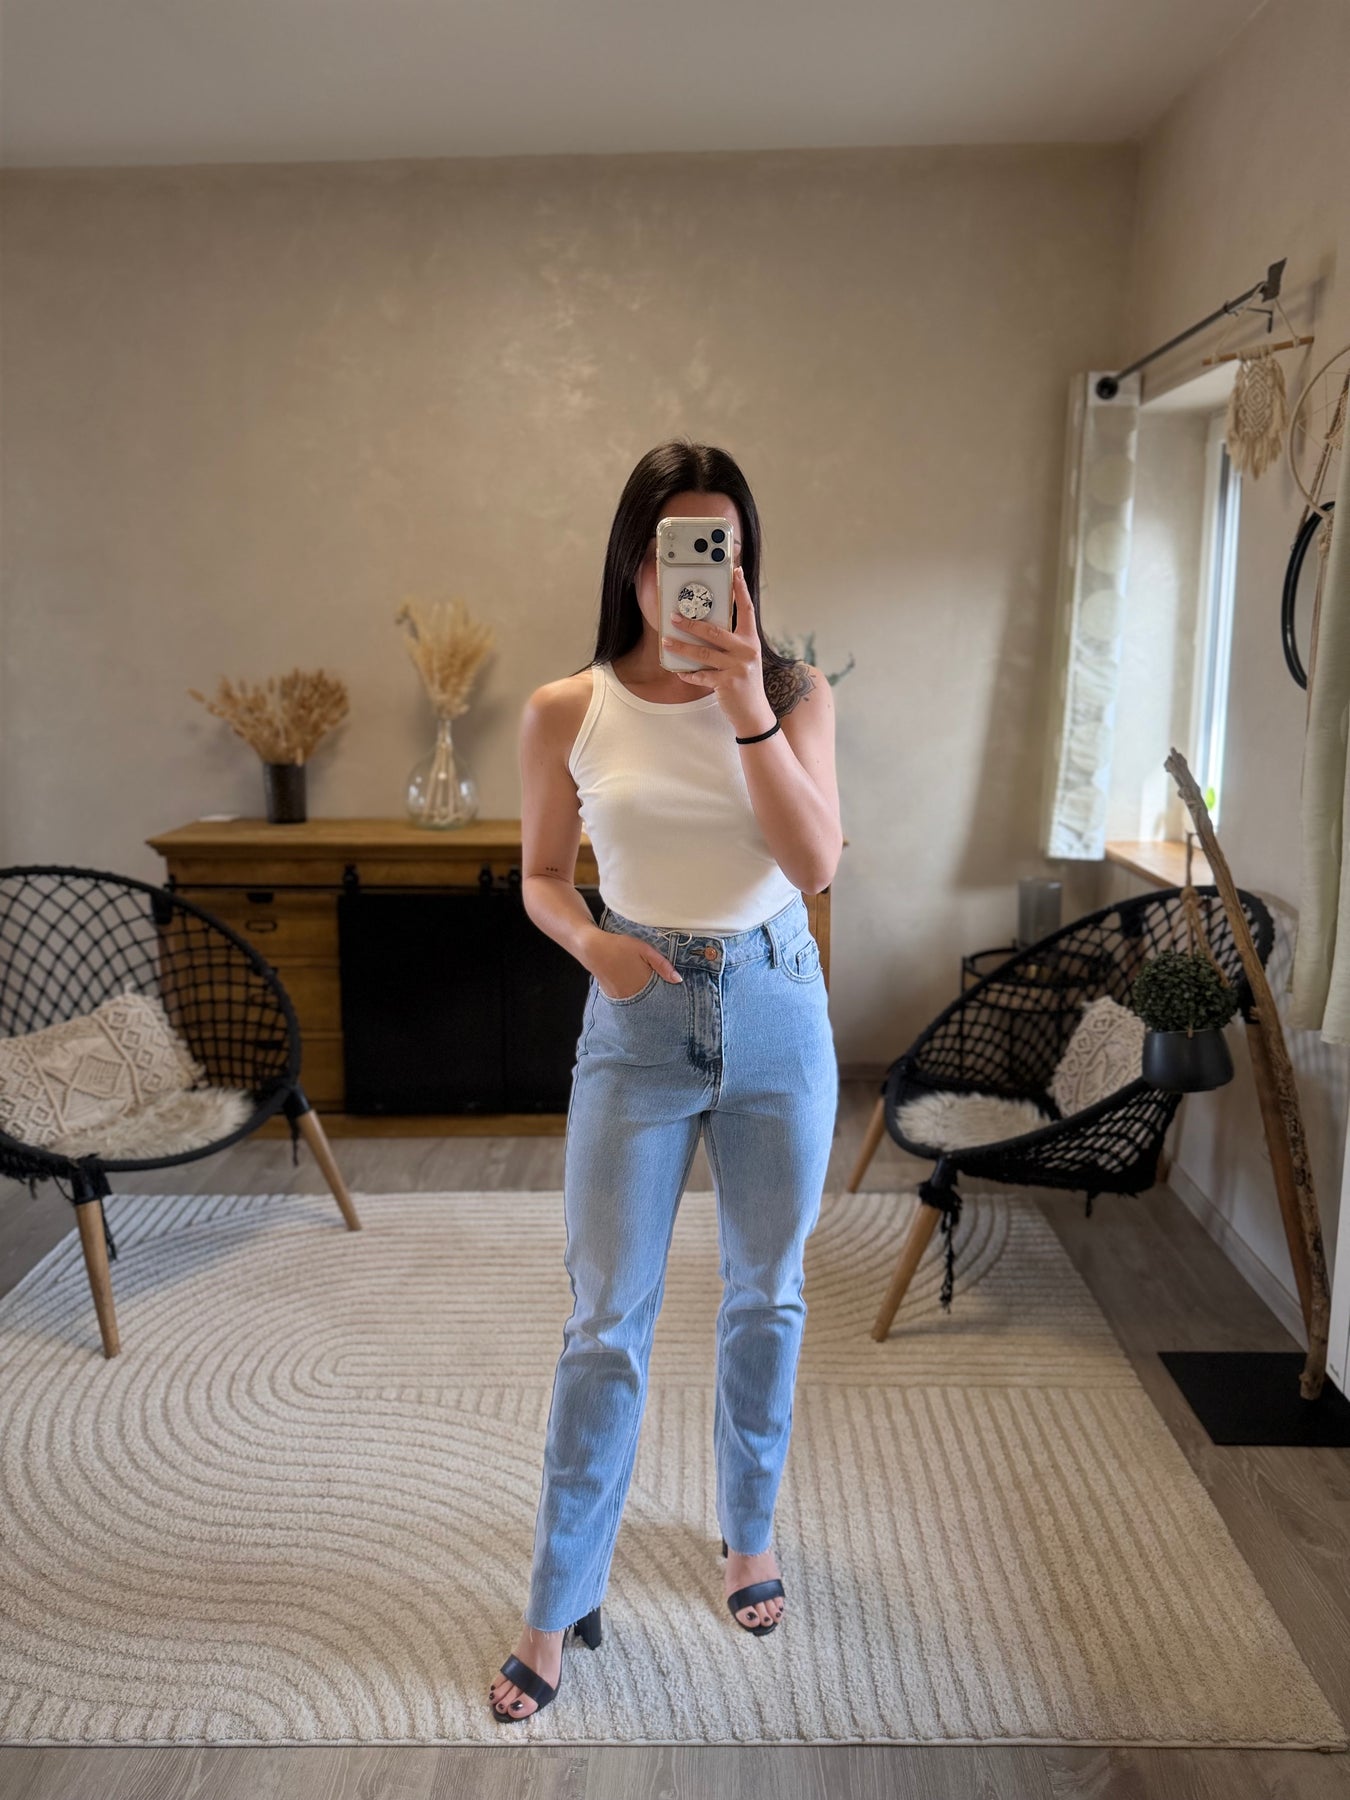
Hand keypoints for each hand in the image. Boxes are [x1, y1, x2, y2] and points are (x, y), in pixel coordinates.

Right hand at [589, 932, 682, 999]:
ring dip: (645, 998)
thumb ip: (662, 965)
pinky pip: (628, 1000)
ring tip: (645, 987)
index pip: (661, 995)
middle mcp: (633, 994)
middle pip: (651, 1001)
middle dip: (657, 998)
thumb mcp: (644, 950)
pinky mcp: (613, 996)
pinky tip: (633, 987)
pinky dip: (633, 996)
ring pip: (639, 1002)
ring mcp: (622, 997)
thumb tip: (678, 980)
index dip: (668, 994)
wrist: (592, 949)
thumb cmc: (620, 946)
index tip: (674, 993)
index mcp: (644, 983)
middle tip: (660, 990)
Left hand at [661, 567, 776, 737]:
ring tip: (666, 641)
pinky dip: (688, 674)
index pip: (747, 609)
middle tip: (673, 616)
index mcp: (751, 640)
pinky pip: (701, 676)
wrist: (754, 713)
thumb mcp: (744, 658)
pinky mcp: (727, 683)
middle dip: (691, 623)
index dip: (741, 590)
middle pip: (715, 631)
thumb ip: (731, 643)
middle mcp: (746, 650)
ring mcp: (737, 667)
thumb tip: (704, 628)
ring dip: (681, 647)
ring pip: (703, 653)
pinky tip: (678, 671)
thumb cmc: (746, 683)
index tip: (736, 571)